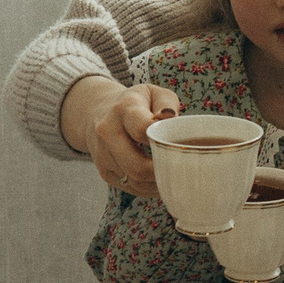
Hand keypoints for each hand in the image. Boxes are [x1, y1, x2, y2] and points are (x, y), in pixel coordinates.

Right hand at [89, 82, 180, 200]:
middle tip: (183, 172)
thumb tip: (171, 118)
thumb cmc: (138, 103)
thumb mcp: (154, 93)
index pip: (142, 129)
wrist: (100, 112)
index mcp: (124, 109)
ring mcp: (103, 154)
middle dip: (163, 172)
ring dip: (157, 184)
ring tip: (176, 178)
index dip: (163, 142)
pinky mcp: (104, 171)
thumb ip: (167, 104)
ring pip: (134, 180)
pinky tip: (162, 181)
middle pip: (137, 165)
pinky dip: (149, 189)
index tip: (180, 146)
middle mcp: (108, 131)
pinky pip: (130, 187)